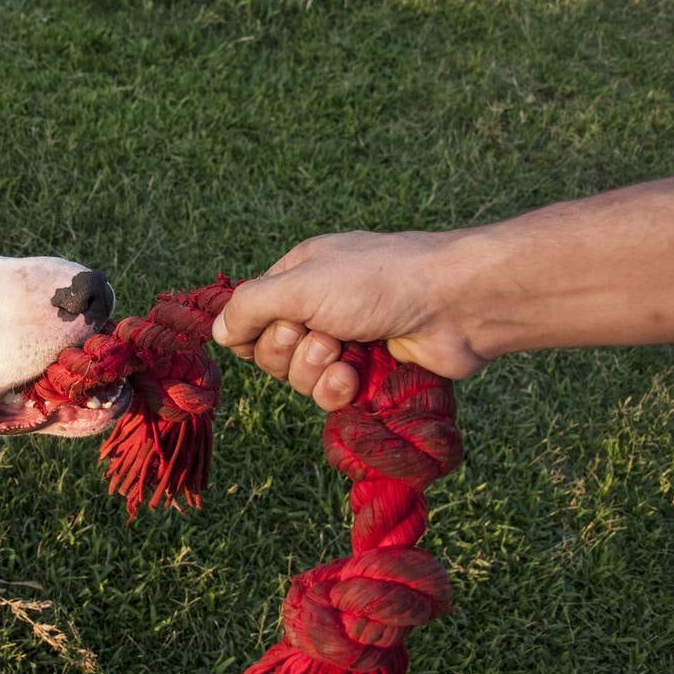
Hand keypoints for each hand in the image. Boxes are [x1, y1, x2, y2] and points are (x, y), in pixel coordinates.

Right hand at [212, 230, 488, 409]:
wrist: (456, 305)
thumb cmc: (377, 282)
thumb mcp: (300, 284)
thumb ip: (249, 307)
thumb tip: (217, 335)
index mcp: (300, 277)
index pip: (252, 317)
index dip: (258, 332)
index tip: (283, 326)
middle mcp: (320, 308)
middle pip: (273, 352)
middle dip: (291, 353)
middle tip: (323, 337)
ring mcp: (347, 342)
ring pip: (301, 378)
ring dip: (316, 373)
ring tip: (345, 356)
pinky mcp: (371, 373)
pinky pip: (332, 396)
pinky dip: (338, 391)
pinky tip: (356, 379)